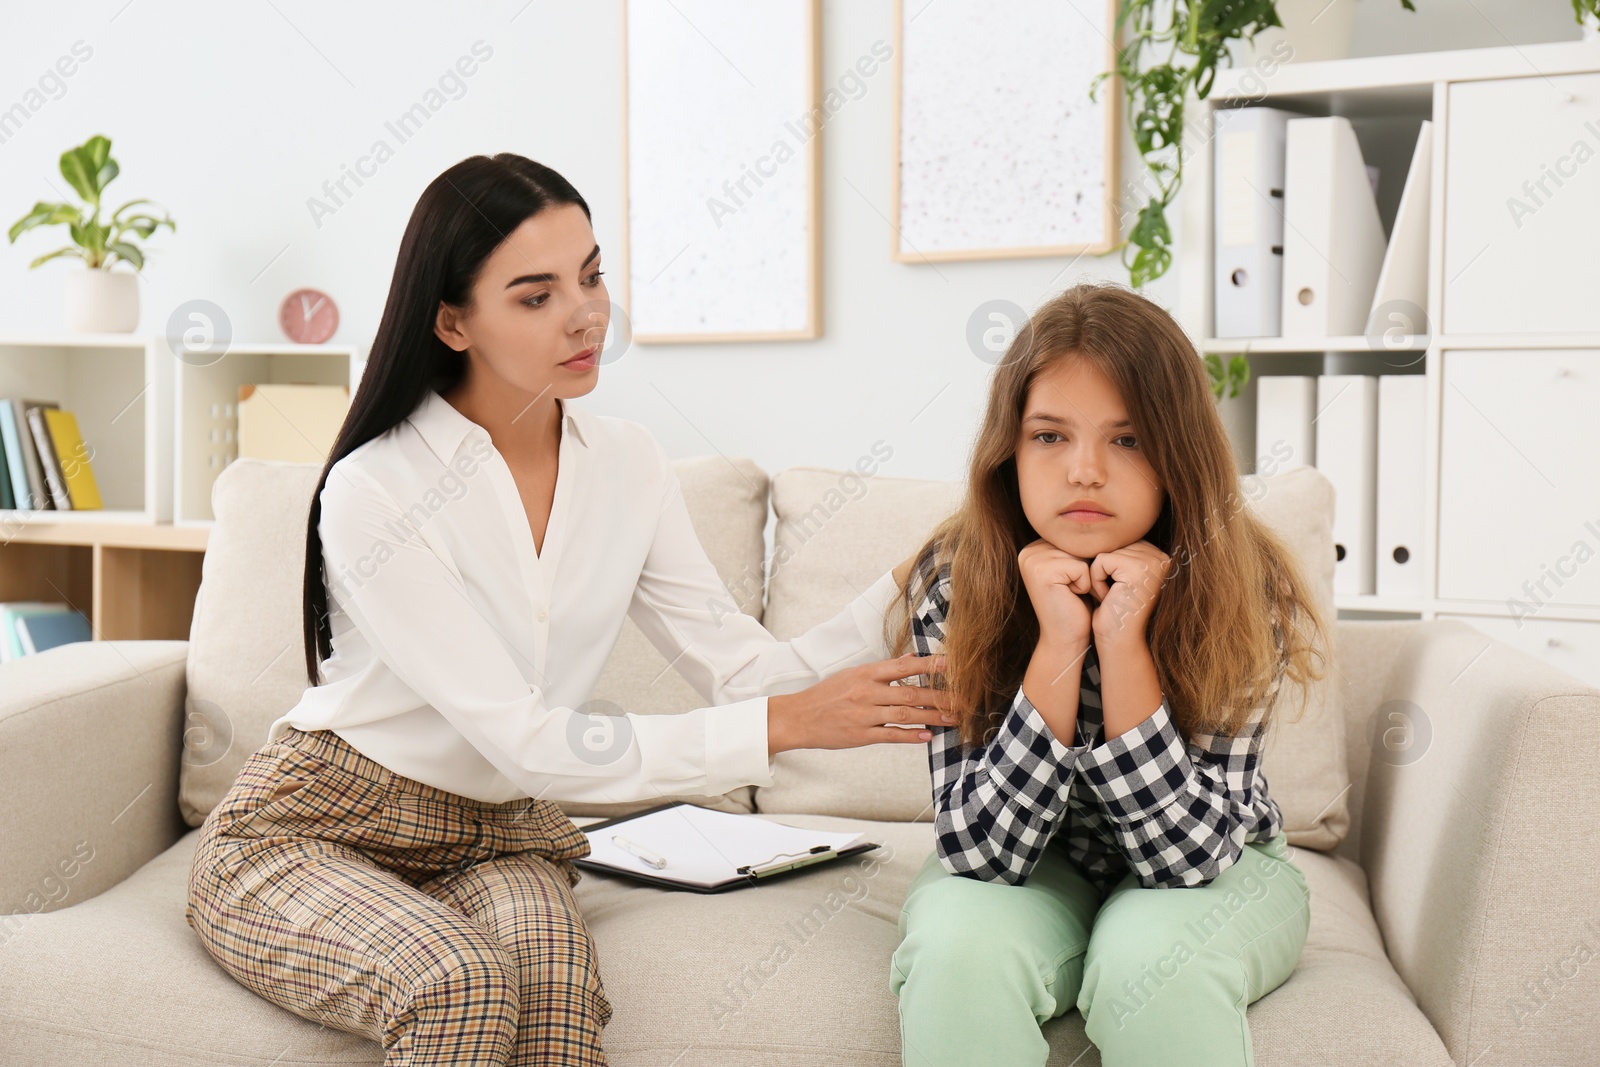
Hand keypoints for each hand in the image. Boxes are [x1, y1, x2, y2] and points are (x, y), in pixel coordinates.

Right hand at [768, 653, 961, 755]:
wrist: (798, 717)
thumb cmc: (827, 695)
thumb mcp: (853, 674)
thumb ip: (884, 670)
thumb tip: (911, 658)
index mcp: (866, 673)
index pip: (905, 666)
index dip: (931, 665)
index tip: (953, 664)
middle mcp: (867, 692)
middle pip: (911, 692)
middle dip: (941, 696)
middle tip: (964, 698)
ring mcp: (864, 714)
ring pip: (906, 714)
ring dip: (933, 716)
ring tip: (954, 718)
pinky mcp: (861, 735)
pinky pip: (891, 735)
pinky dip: (911, 736)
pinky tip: (928, 736)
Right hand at [1017, 539, 1094, 649]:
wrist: (1066, 638)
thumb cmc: (1075, 605)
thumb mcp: (1074, 569)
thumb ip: (1075, 547)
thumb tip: (1099, 523)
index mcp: (1034, 547)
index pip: (1074, 540)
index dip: (1084, 562)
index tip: (1071, 583)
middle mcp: (1028, 551)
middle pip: (1077, 545)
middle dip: (1085, 568)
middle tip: (1072, 590)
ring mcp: (1032, 560)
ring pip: (1081, 556)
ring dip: (1085, 577)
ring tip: (1071, 593)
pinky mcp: (1042, 572)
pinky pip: (1082, 568)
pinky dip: (1085, 584)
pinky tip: (1071, 596)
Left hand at [1087, 540, 1172, 644]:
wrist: (1117, 639)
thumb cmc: (1114, 609)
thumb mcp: (1119, 575)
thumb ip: (1119, 551)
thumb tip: (1098, 524)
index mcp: (1159, 555)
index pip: (1120, 541)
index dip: (1109, 565)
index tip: (1117, 589)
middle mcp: (1161, 556)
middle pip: (1113, 544)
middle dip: (1104, 569)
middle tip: (1113, 594)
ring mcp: (1152, 562)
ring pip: (1105, 552)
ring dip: (1099, 575)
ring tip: (1112, 596)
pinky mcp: (1137, 569)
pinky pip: (1100, 561)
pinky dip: (1096, 580)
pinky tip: (1109, 598)